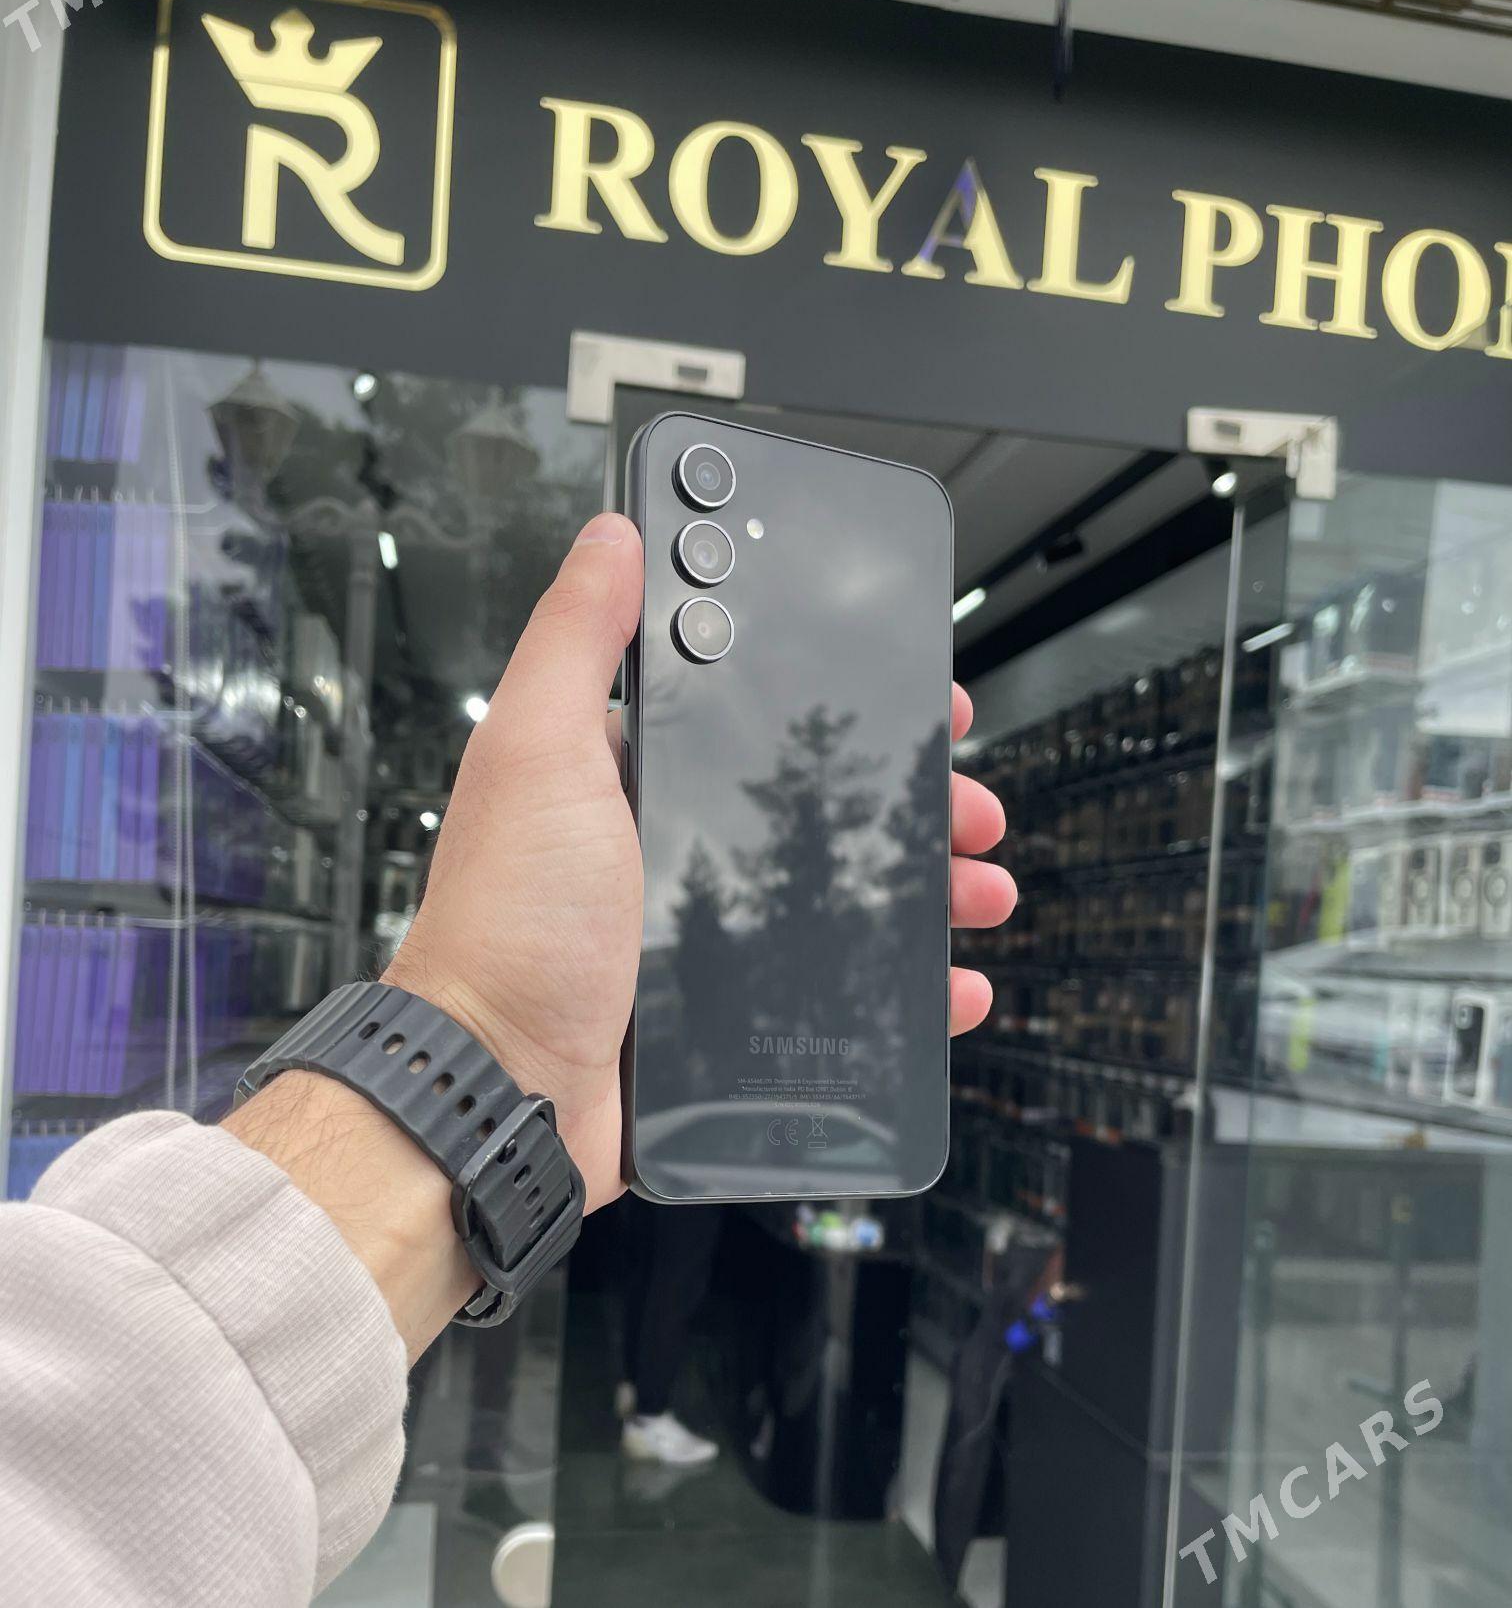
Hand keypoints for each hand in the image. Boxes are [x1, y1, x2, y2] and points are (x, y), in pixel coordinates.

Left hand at [390, 515, 1014, 1212]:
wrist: (502, 1090)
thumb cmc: (507, 928)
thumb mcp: (536, 753)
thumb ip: (576, 640)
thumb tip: (614, 536)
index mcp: (633, 777)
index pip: (756, 714)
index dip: (840, 701)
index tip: (912, 696)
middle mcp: (671, 848)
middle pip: (816, 806)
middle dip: (904, 799)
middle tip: (965, 800)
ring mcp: (702, 931)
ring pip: (844, 893)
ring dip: (924, 885)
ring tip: (979, 886)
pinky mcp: (725, 1011)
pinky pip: (837, 986)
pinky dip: (903, 985)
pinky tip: (949, 982)